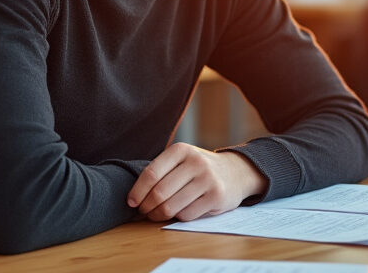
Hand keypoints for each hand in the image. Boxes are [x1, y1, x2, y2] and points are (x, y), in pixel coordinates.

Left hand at [127, 143, 267, 221]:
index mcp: (181, 150)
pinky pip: (186, 215)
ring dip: (159, 215)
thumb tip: (134, 198)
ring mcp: (207, 179)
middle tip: (144, 212)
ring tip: (156, 215)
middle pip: (159, 193)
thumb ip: (161, 172)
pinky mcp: (216, 196)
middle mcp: (195, 162)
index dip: (137, 191)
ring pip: (171, 206)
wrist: (235, 172)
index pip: (151, 173)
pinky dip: (177, 218)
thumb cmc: (199, 169)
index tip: (131, 202)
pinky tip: (178, 213)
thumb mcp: (182, 160)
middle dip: (147, 207)